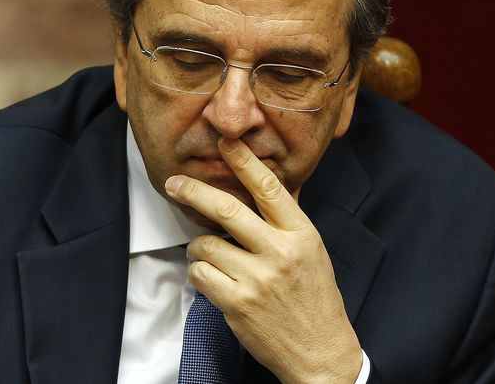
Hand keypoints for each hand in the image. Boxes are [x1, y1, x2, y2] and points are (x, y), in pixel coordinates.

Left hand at [165, 137, 362, 383]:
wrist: (320, 351)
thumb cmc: (314, 297)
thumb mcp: (312, 250)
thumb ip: (285, 220)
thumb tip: (261, 183)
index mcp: (301, 235)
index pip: (269, 189)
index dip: (244, 162)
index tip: (226, 142)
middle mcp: (279, 253)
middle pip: (226, 211)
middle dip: (194, 192)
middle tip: (174, 183)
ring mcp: (257, 280)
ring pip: (206, 245)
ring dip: (199, 247)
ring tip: (212, 255)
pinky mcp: (237, 304)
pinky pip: (200, 275)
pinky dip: (200, 272)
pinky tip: (214, 278)